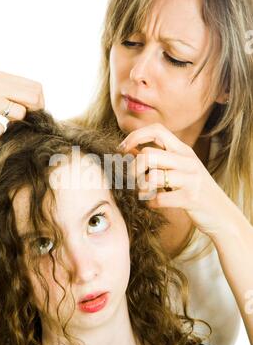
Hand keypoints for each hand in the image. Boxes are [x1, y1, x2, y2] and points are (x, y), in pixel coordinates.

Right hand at [0, 71, 44, 137]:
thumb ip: (12, 94)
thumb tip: (39, 106)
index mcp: (0, 77)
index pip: (36, 88)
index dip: (38, 105)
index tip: (28, 114)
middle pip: (33, 99)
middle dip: (32, 115)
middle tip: (18, 122)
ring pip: (19, 114)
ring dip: (14, 126)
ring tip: (1, 124)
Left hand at [119, 123, 236, 239]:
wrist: (221, 214)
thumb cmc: (193, 190)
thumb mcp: (179, 169)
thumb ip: (159, 159)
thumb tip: (129, 149)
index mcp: (183, 150)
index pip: (157, 130)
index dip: (135, 136)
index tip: (123, 150)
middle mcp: (188, 161)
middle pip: (148, 154)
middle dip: (133, 169)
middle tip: (132, 181)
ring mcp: (191, 179)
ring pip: (152, 176)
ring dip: (141, 187)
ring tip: (144, 192)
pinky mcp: (191, 198)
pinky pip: (159, 199)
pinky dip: (151, 202)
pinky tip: (154, 203)